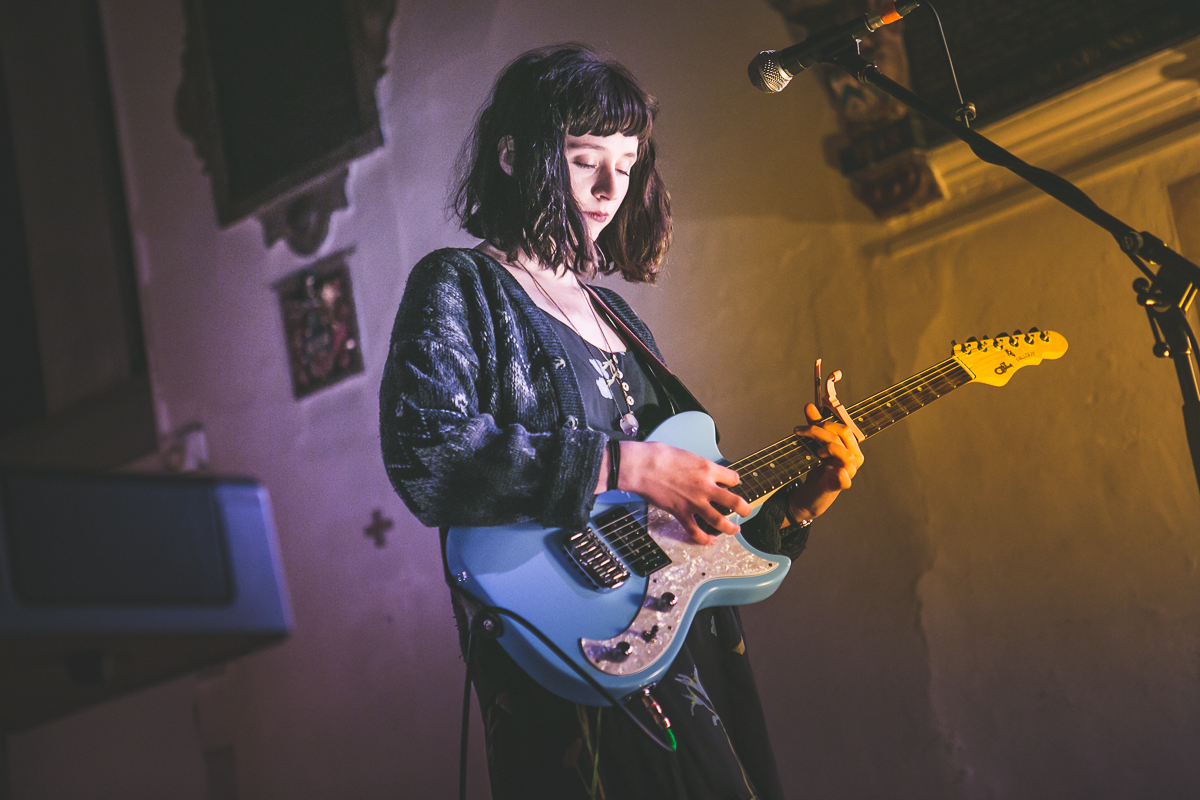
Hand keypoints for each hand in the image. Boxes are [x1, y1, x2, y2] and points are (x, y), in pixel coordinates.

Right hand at [615, 441, 751, 544]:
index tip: (732, 484)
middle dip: (744, 509)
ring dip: (730, 528)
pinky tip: (710, 541)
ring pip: (719, 520)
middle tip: (746, 511)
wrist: (643, 466)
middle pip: (735, 502)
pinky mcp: (680, 513)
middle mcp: (706, 487)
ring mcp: (694, 502)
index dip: (734, 482)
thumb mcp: (687, 455)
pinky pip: (695, 531)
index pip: (733, 478)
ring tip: (735, 530)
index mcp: (708, 469)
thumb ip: (698, 466)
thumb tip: (700, 472)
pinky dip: (704, 539)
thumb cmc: (660, 456)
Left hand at [787, 403, 864, 522]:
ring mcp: (848, 472)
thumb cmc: (817, 468)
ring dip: (825, 446)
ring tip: (814, 451)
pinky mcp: (839, 486)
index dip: (825, 421)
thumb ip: (814, 426)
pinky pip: (845, 479)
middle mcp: (853, 457)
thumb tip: (810, 405)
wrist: (810, 494)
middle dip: (819, 429)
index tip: (805, 421)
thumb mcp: (815, 444)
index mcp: (850, 446)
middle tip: (799, 432)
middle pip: (842, 434)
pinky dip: (839, 474)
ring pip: (842, 452)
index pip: (843, 427)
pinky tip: (829, 469)